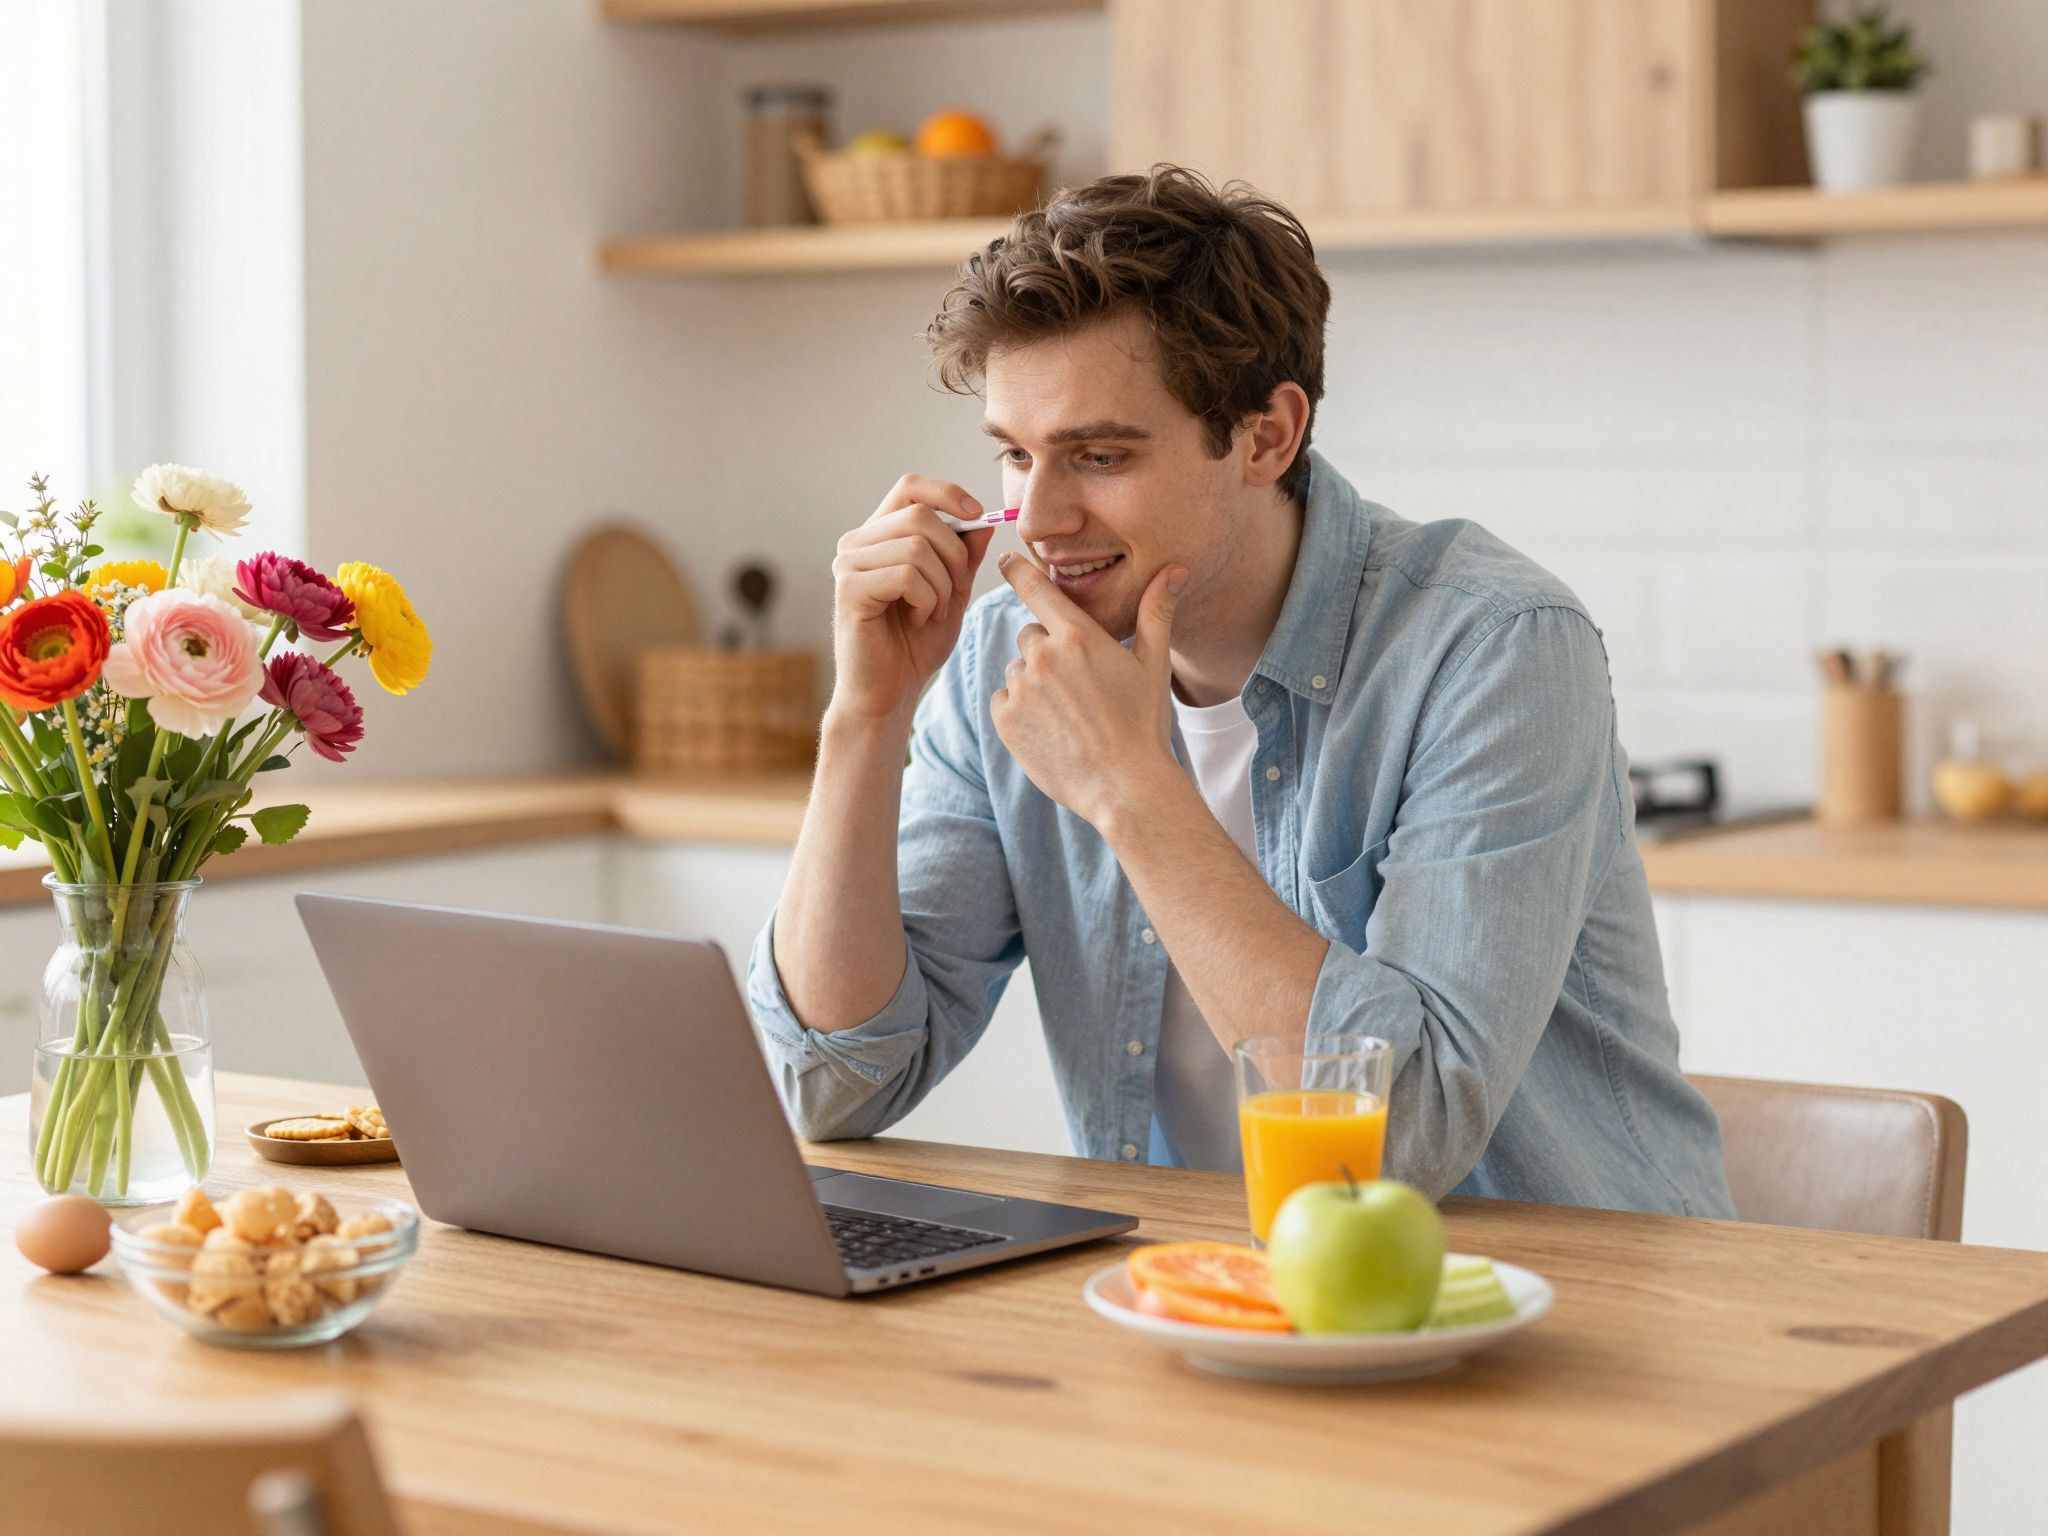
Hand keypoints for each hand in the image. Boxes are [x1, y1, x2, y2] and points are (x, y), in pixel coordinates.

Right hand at [827, 475, 994, 724]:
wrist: (888, 693)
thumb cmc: (915, 645)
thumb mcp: (952, 593)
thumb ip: (964, 556)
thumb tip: (982, 521)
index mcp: (879, 535)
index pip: (909, 487)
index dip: (947, 492)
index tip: (978, 514)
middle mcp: (857, 543)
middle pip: (920, 515)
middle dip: (954, 554)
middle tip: (956, 590)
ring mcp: (848, 564)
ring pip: (916, 546)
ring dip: (942, 584)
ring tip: (934, 612)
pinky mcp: (849, 590)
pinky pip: (906, 575)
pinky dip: (927, 600)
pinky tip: (918, 620)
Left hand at [989, 550, 1187, 826]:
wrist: (1124, 787)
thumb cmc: (1143, 725)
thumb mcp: (1153, 665)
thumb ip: (1155, 613)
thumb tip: (1176, 569)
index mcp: (1078, 636)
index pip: (1037, 588)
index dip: (1020, 570)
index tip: (1006, 558)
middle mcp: (1043, 656)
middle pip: (1031, 635)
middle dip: (1048, 651)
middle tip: (1078, 686)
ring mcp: (1021, 689)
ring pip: (1017, 671)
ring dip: (1034, 684)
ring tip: (1068, 714)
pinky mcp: (1005, 720)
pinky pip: (1003, 700)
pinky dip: (1019, 711)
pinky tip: (1050, 730)